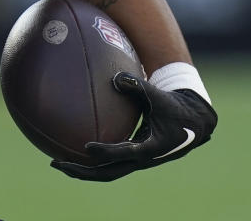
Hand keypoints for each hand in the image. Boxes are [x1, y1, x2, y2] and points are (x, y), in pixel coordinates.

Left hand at [52, 72, 216, 181]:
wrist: (194, 124)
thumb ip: (138, 85)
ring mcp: (136, 162)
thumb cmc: (175, 107)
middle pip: (107, 173)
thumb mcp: (159, 96)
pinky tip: (72, 150)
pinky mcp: (133, 158)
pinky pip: (109, 163)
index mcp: (150, 148)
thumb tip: (115, 77)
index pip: (124, 153)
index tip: (86, 147)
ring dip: (82, 170)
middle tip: (56, 163)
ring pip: (106, 172)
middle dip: (81, 171)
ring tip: (57, 162)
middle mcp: (140, 160)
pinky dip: (91, 161)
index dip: (106, 152)